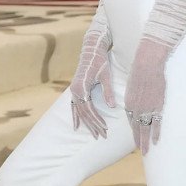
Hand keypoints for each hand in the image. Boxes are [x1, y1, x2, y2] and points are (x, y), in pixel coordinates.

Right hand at [70, 19, 114, 139]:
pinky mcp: (75, 90)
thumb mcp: (106, 75)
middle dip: (93, 125)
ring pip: (80, 111)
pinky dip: (76, 117)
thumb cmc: (100, 61)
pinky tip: (77, 126)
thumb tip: (113, 106)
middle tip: (102, 136)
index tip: (105, 128)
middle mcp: (75, 91)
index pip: (89, 109)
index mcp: (81, 88)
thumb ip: (108, 91)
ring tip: (95, 135)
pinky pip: (74, 107)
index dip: (97, 120)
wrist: (91, 49)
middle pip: (84, 113)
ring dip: (87, 124)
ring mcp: (73, 91)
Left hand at [124, 39, 169, 154]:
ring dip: (145, 141)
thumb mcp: (132, 85)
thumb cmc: (139, 71)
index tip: (136, 137)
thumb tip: (137, 100)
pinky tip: (156, 141)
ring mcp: (147, 108)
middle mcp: (136, 108)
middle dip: (138, 140)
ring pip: (145, 129)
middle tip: (140, 150)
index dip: (134, 129)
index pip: (131, 120)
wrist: (147, 64)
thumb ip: (134, 95)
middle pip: (136, 128)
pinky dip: (156, 133)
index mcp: (129, 103)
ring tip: (145, 152)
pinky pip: (156, 123)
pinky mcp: (157, 106)